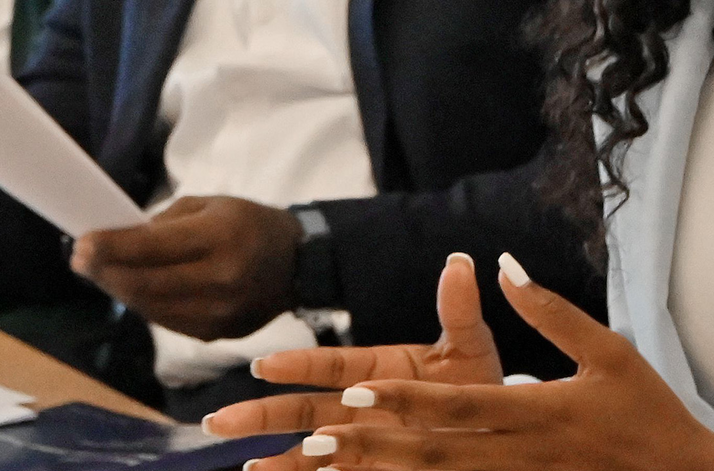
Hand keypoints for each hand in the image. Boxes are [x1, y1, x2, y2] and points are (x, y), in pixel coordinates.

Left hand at [70, 195, 299, 341]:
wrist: (299, 265)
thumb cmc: (249, 223)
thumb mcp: (211, 205)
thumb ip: (165, 223)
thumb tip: (119, 241)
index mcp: (220, 238)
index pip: (152, 248)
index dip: (111, 248)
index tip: (80, 242)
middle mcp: (220, 281)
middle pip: (145, 284)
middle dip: (105, 272)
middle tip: (79, 259)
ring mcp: (219, 315)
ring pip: (151, 308)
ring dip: (120, 290)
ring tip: (98, 272)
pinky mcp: (217, 335)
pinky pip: (167, 322)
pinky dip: (144, 304)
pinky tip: (130, 289)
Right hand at [202, 253, 501, 436]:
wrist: (497, 430)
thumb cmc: (477, 384)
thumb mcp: (469, 346)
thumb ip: (457, 312)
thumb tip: (460, 262)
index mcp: (376, 369)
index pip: (330, 365)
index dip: (298, 365)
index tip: (265, 366)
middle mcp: (359, 406)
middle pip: (303, 409)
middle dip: (261, 414)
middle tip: (217, 421)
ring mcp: (361, 440)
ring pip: (308, 448)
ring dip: (275, 455)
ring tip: (245, 465)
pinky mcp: (370, 467)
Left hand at [221, 254, 713, 470]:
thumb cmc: (650, 412)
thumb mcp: (609, 351)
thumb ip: (549, 310)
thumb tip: (502, 263)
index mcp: (537, 412)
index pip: (458, 407)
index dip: (405, 401)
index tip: (357, 390)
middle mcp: (519, 453)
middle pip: (433, 451)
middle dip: (371, 444)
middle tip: (313, 438)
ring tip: (322, 466)